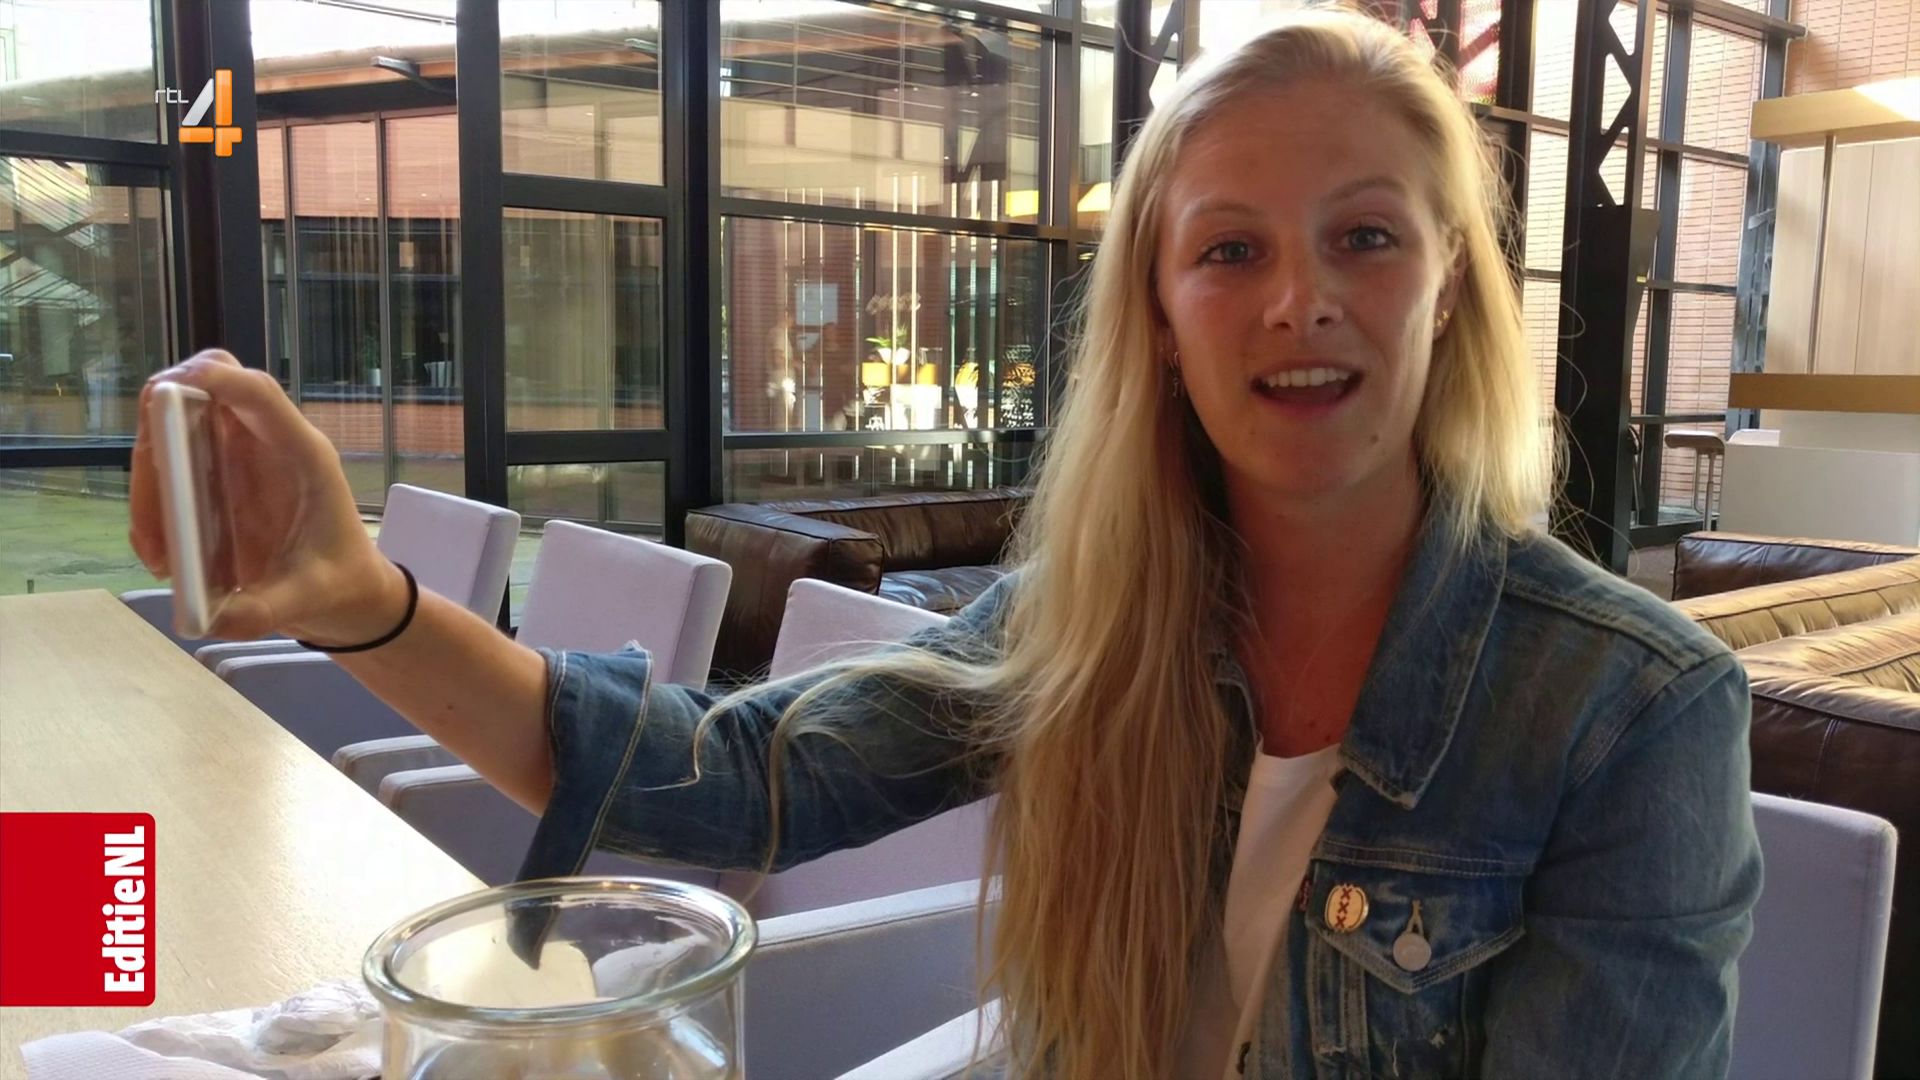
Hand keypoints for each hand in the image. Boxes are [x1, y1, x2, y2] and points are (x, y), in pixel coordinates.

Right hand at [129, 350, 405, 643]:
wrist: (349, 593)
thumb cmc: (340, 583)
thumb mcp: (311, 600)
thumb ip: (266, 609)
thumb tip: (211, 622)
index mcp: (302, 454)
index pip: (258, 392)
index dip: (214, 379)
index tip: (168, 392)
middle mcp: (268, 442)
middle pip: (204, 390)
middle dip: (160, 426)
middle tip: (150, 498)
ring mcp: (240, 453)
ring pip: (177, 426)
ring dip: (151, 480)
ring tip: (159, 555)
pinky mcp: (219, 473)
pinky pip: (172, 463)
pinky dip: (153, 501)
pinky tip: (162, 555)